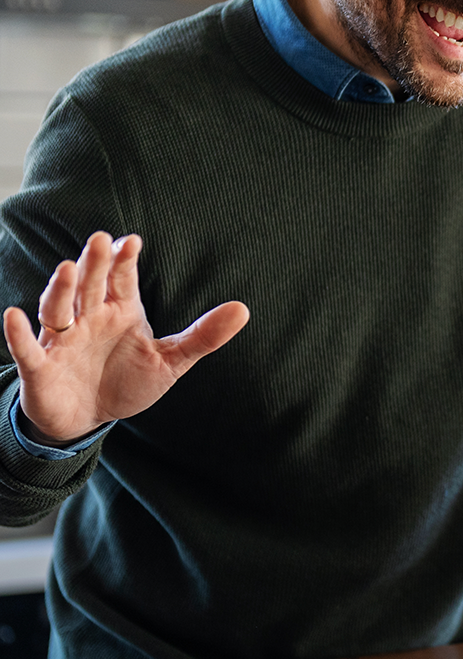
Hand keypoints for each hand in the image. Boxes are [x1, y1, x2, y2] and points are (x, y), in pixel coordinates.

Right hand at [2, 232, 249, 445]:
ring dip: (60, 290)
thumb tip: (244, 310)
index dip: (124, 261)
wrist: (89, 419)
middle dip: (94, 264)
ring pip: (58, 308)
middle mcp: (89, 317)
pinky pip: (27, 348)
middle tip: (100, 240)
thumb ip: (203, 336)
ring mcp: (63, 340)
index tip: (131, 242)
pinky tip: (12, 317)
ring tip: (67, 270)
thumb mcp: (170, 362)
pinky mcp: (41, 366)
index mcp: (120, 310)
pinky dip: (18, 334)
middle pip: (90, 286)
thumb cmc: (128, 381)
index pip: (121, 279)